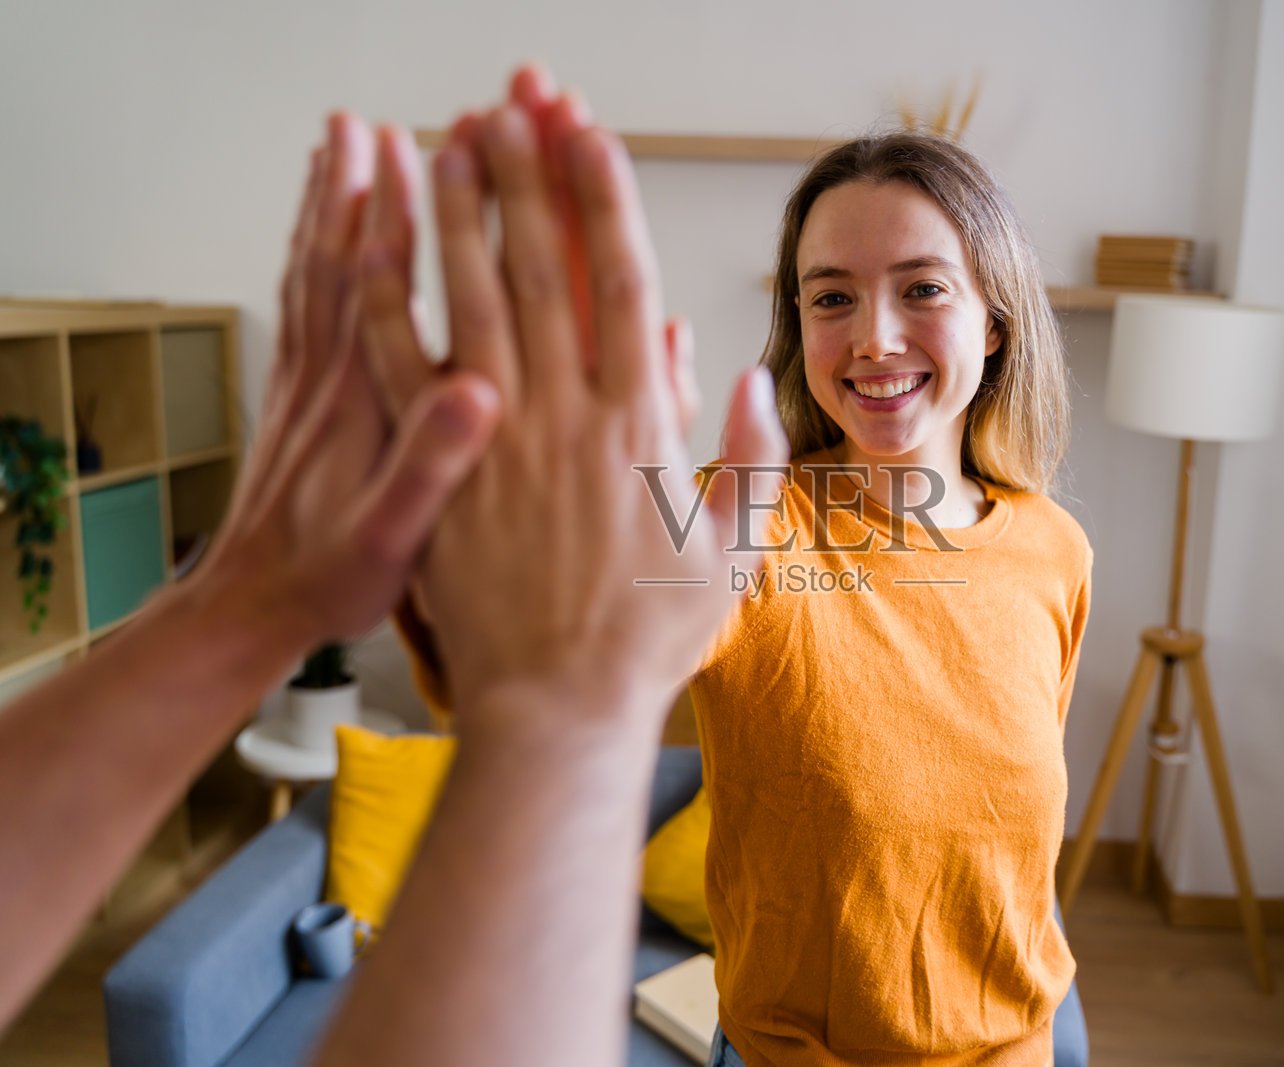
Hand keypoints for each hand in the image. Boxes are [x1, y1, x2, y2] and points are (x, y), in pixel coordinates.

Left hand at [192, 113, 500, 652]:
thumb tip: (479, 391)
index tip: (427, 152)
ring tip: (338, 149)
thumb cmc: (333, 577)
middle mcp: (327, 378)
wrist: (253, 606)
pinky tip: (322, 237)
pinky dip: (310, 254)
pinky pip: (300, 307)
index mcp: (363, 402)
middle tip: (373, 125)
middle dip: (358, 186)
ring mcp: (305, 384)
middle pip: (339, 258)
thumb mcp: (398, 536)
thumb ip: (435, 464)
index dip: (403, 214)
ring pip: (313, 273)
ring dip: (325, 205)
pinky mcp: (296, 399)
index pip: (383, 286)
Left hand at [357, 66, 787, 716]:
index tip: (592, 136)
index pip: (621, 284)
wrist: (559, 708)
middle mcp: (566, 414)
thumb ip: (753, 459)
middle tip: (512, 100)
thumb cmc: (650, 639)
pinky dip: (388, 304)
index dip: (605, 200)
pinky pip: (406, 374)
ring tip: (449, 138)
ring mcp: (498, 441)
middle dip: (529, 176)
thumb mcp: (735, 553)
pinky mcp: (441, 475)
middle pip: (544, 267)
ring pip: (474, 300)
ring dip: (461, 212)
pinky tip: (371, 247)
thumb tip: (756, 379)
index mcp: (639, 425)